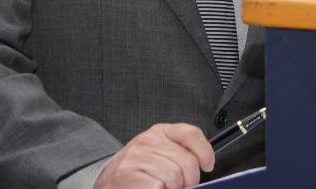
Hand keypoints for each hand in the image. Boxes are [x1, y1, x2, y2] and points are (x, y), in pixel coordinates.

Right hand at [95, 123, 214, 188]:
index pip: (191, 134)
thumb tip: (204, 164)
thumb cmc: (138, 168)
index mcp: (160, 132)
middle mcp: (148, 141)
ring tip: (165, 188)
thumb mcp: (159, 151)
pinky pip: (158, 187)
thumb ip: (179, 152)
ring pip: (174, 177)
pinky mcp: (129, 175)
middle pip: (187, 162)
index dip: (205, 152)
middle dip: (189, 180)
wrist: (107, 179)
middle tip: (181, 186)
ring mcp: (138, 157)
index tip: (208, 165)